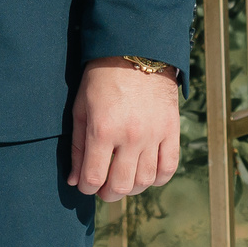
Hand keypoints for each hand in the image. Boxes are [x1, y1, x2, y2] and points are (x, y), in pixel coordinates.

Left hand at [68, 57, 180, 202]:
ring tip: (123, 179)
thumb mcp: (80, 108)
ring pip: (145, 181)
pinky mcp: (172, 131)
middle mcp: (130, 136)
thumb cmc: (101, 78)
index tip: (85, 184)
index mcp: (102, 130)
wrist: (137, 52)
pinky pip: (169, 168)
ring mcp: (154, 135)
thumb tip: (75, 179)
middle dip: (108, 193)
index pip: (94, 178)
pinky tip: (146, 174)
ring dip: (132, 188)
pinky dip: (157, 178)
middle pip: (121, 185)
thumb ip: (77, 146)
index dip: (86, 188)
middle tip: (103, 188)